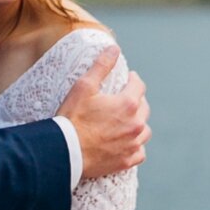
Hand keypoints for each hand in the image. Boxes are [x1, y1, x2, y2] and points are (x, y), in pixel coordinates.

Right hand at [56, 45, 150, 179]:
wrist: (65, 152)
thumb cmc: (72, 118)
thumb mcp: (84, 87)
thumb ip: (102, 66)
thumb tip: (114, 48)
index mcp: (128, 104)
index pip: (139, 86)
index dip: (133, 80)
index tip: (128, 79)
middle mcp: (136, 124)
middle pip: (144, 108)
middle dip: (136, 101)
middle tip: (124, 99)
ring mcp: (132, 144)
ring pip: (144, 130)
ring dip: (138, 123)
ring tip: (127, 121)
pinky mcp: (126, 161)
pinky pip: (139, 152)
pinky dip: (135, 146)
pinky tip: (127, 143)